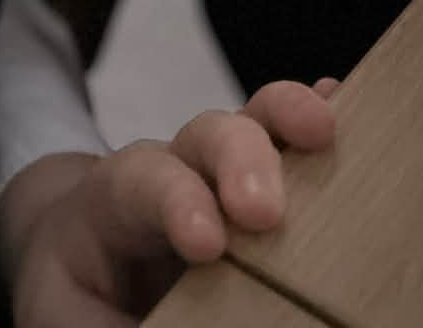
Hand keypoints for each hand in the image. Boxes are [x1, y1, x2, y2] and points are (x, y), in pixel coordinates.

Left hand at [1, 78, 337, 326]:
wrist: (75, 265)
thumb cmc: (78, 297)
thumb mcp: (74, 322)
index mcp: (116, 201)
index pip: (144, 182)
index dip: (178, 201)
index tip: (208, 240)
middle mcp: (174, 167)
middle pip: (205, 135)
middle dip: (239, 159)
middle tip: (266, 209)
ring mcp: (223, 169)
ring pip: (255, 122)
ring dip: (289, 120)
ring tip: (326, 129)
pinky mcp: (264, 184)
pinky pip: (292, 142)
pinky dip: (320, 126)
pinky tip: (349, 115)